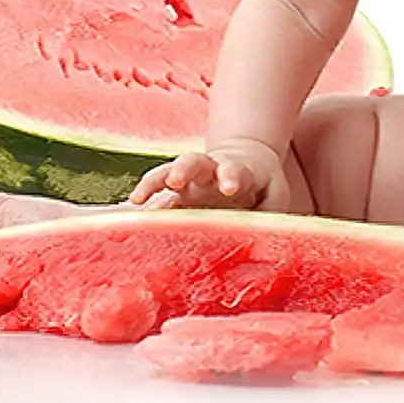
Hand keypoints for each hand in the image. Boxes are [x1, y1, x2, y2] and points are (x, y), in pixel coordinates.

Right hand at [126, 139, 282, 210]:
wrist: (243, 165)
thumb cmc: (263, 186)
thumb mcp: (275, 196)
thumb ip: (271, 213)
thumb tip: (267, 241)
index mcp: (238, 171)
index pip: (233, 170)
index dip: (230, 177)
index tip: (228, 187)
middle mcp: (209, 172)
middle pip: (194, 161)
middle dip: (184, 169)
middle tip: (176, 180)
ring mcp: (189, 182)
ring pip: (167, 172)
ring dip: (154, 183)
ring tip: (138, 199)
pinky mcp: (175, 195)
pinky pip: (156, 196)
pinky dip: (143, 203)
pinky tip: (128, 214)